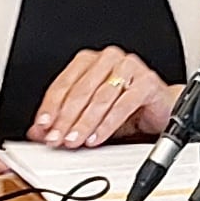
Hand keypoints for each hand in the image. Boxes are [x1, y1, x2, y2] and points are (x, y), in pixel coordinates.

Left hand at [24, 46, 173, 149]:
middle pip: (80, 91)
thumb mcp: (89, 115)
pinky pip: (122, 105)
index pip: (63, 83)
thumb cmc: (125, 107)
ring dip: (84, 123)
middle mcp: (108, 59)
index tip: (42, 126)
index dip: (50, 107)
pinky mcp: (146, 82)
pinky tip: (96, 137)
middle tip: (56, 138)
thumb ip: (63, 121)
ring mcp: (129, 67)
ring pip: (100, 98)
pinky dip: (107, 124)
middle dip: (65, 118)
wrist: (160, 107)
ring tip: (74, 141)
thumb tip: (39, 132)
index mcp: (89, 61)